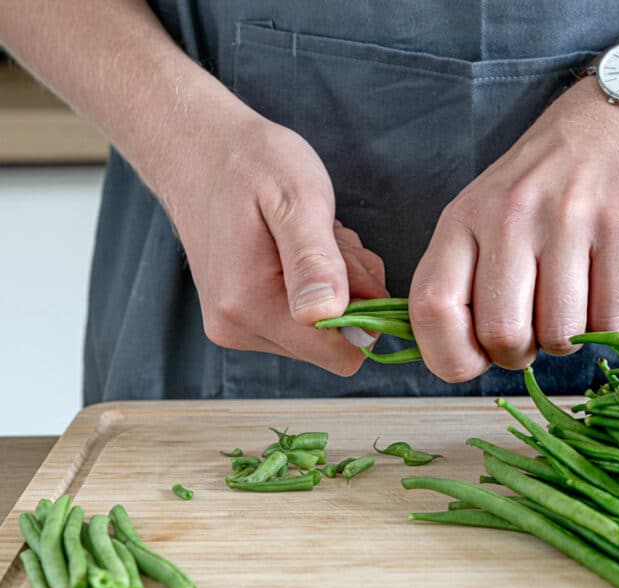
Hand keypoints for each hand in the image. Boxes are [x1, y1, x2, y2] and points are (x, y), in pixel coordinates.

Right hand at [155, 112, 388, 375]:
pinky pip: (303, 318)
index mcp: (250, 305)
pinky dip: (317, 284)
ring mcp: (236, 325)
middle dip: (349, 295)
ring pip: (321, 330)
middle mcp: (238, 328)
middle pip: (333, 343)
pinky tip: (301, 247)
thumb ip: (314, 260)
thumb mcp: (297, 200)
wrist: (197, 149)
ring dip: (335, 286)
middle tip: (330, 240)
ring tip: (312, 238)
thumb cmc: (250, 164)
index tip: (351, 262)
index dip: (367, 313)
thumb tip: (328, 314)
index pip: (340, 353)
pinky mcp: (241, 317)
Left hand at [409, 80, 618, 381]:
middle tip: (534, 332)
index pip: (431, 308)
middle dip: (520, 353)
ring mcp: (568, 220)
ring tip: (571, 306)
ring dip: (567, 339)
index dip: (451, 355)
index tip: (476, 357)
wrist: (613, 122)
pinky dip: (608, 327)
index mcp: (462, 220)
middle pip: (502, 333)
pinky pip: (611, 319)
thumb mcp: (480, 217)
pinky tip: (603, 295)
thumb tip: (459, 359)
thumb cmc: (540, 187)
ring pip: (560, 333)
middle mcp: (509, 216)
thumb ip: (460, 280)